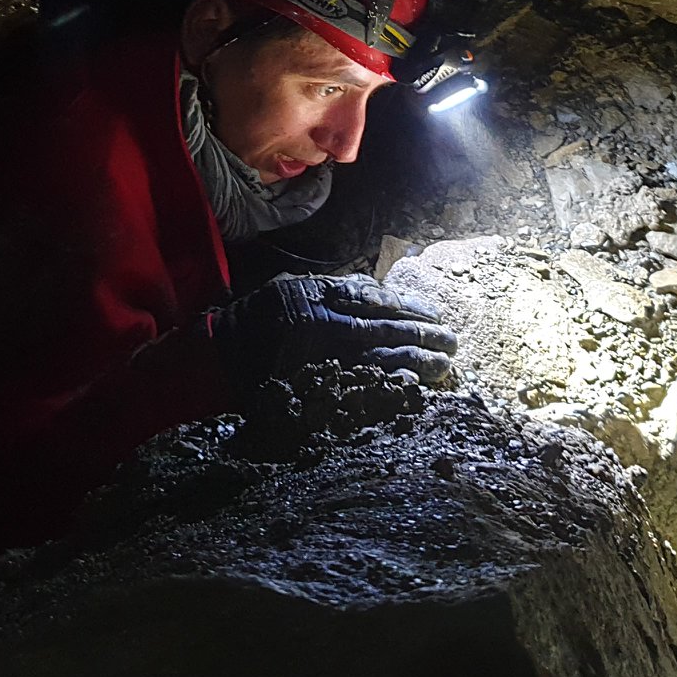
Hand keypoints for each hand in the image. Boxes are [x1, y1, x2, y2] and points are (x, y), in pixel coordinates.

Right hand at [210, 273, 457, 387]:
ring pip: (386, 358)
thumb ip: (337, 290)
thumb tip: (382, 293)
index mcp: (324, 298)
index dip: (414, 309)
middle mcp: (328, 325)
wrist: (223, 356)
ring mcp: (326, 359)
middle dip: (427, 336)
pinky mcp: (321, 387)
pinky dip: (393, 386)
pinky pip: (366, 387)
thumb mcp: (297, 289)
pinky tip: (413, 387)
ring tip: (444, 366)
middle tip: (453, 342)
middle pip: (392, 330)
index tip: (437, 315)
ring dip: (420, 362)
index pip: (382, 301)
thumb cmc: (262, 318)